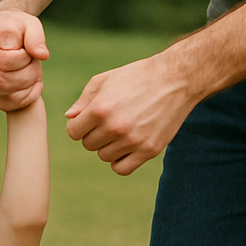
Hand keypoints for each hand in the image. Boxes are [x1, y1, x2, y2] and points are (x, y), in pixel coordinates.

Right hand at [0, 10, 47, 110]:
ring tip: (34, 74)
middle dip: (26, 76)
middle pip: (0, 79)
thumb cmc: (18, 28)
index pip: (1, 59)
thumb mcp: (30, 25)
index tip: (30, 52)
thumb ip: (36, 37)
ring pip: (3, 93)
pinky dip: (23, 99)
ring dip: (26, 87)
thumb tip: (41, 54)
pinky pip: (2, 103)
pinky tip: (33, 87)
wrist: (5, 34)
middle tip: (36, 65)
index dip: (22, 60)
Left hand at [65, 53, 195, 174]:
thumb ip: (84, 100)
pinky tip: (126, 146)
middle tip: (110, 120)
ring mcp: (132, 141)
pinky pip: (122, 168)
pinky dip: (120, 161)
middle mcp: (115, 127)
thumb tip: (70, 118)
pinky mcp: (149, 150)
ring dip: (108, 146)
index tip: (90, 118)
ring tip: (121, 129)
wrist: (176, 80)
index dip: (79, 125)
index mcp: (100, 109)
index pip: (73, 132)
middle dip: (94, 133)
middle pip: (88, 144)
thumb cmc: (137, 76)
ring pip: (104, 156)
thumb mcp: (105, 80)